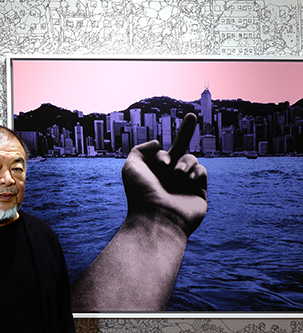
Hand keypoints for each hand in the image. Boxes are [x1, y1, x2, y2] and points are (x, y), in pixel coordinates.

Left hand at [122, 113, 206, 235]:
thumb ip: (140, 149)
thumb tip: (158, 143)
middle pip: (181, 148)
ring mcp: (185, 184)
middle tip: (192, 115)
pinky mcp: (200, 192)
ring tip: (177, 175)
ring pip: (191, 159)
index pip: (162, 153)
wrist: (158, 217)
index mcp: (153, 172)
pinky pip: (202, 171)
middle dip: (186, 130)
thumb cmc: (141, 193)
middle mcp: (169, 177)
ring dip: (185, 163)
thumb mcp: (131, 166)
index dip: (160, 155)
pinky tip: (188, 181)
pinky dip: (196, 172)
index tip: (160, 164)